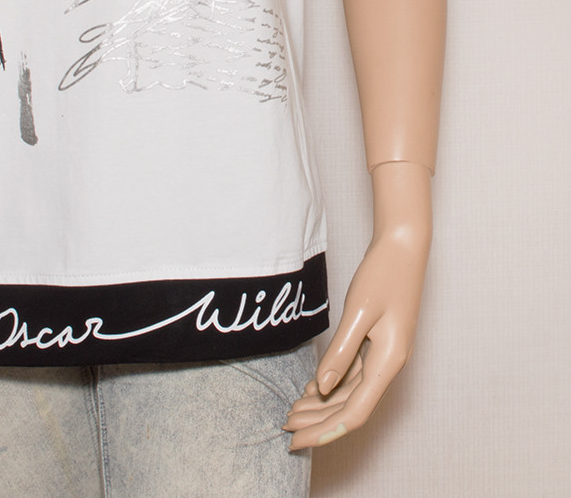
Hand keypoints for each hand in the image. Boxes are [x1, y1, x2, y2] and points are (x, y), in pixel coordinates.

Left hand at [283, 221, 429, 449]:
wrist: (404, 246)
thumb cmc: (383, 274)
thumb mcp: (359, 312)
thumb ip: (341, 352)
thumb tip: (322, 388)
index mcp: (389, 362)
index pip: (354, 413)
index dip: (324, 431)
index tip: (297, 441)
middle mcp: (390, 365)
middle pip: (351, 407)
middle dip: (318, 422)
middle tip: (285, 427)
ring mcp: (386, 355)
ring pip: (351, 392)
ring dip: (322, 405)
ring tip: (292, 412)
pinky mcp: (380, 343)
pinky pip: (354, 374)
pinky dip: (332, 384)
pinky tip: (311, 388)